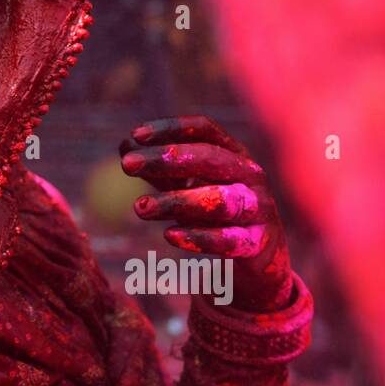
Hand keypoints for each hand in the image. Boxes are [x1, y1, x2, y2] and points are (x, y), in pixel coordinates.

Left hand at [119, 115, 291, 311]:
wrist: (259, 257)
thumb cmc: (216, 211)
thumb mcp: (189, 186)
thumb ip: (161, 170)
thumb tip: (125, 147)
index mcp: (233, 153)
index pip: (205, 130)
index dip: (171, 128)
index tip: (135, 135)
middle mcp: (249, 175)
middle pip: (210, 159)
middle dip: (167, 159)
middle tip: (126, 164)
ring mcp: (258, 208)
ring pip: (220, 200)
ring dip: (176, 201)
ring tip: (140, 207)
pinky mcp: (257, 243)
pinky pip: (228, 240)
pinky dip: (197, 237)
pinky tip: (169, 235)